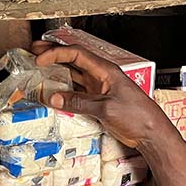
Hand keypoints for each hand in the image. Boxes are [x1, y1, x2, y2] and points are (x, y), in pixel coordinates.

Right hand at [31, 41, 171, 147]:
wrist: (151, 133)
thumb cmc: (137, 116)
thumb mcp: (106, 108)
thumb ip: (79, 102)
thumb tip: (54, 97)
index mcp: (105, 70)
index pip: (77, 54)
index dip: (56, 53)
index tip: (40, 58)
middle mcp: (101, 76)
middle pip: (73, 60)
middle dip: (53, 55)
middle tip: (34, 52)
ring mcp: (100, 88)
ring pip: (74, 75)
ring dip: (57, 72)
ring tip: (39, 70)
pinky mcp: (99, 101)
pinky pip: (77, 92)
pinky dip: (64, 91)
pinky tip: (53, 92)